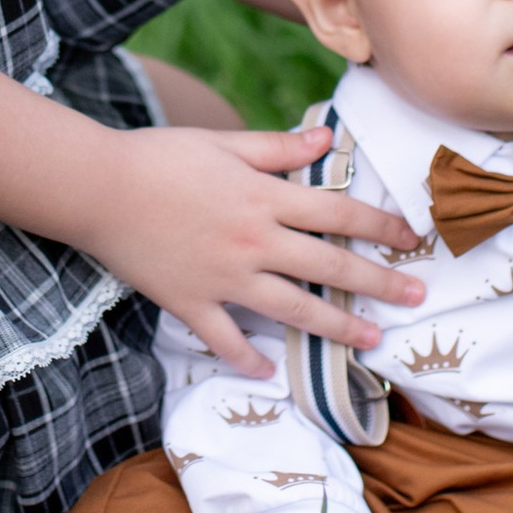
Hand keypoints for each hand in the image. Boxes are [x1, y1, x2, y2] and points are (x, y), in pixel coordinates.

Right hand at [91, 123, 422, 375]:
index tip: (411, 237)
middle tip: (416, 298)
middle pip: (328, 266)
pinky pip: (225, 340)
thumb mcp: (223, 142)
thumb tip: (327, 141)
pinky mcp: (191, 302)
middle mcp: (254, 242)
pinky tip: (270, 370)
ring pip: (292, 309)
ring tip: (371, 340)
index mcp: (264, 198)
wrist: (97, 188)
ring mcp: (223, 278)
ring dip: (336, 326)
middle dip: (378, 283)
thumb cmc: (159, 156)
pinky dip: (247, 358)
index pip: (338, 213)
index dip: (380, 225)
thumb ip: (278, 147)